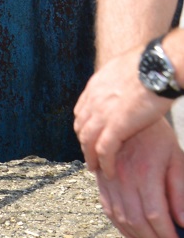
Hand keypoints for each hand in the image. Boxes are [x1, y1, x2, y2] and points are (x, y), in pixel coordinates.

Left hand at [75, 42, 175, 177]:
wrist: (156, 66)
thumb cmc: (149, 65)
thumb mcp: (123, 69)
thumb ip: (117, 80)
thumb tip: (124, 82)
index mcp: (94, 87)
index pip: (81, 112)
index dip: (85, 128)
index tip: (89, 138)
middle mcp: (93, 101)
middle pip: (81, 128)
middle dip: (84, 145)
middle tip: (90, 157)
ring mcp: (102, 114)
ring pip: (88, 142)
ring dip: (91, 158)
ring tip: (97, 169)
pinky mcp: (117, 126)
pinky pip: (104, 150)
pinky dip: (105, 163)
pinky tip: (109, 172)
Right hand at [93, 118, 183, 237]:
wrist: (125, 110)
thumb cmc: (157, 135)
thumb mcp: (176, 158)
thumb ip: (179, 190)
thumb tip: (183, 221)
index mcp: (145, 174)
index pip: (155, 215)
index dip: (166, 236)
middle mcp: (124, 178)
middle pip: (137, 220)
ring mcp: (109, 178)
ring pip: (120, 216)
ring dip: (137, 236)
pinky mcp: (101, 177)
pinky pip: (107, 205)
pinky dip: (117, 224)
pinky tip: (130, 236)